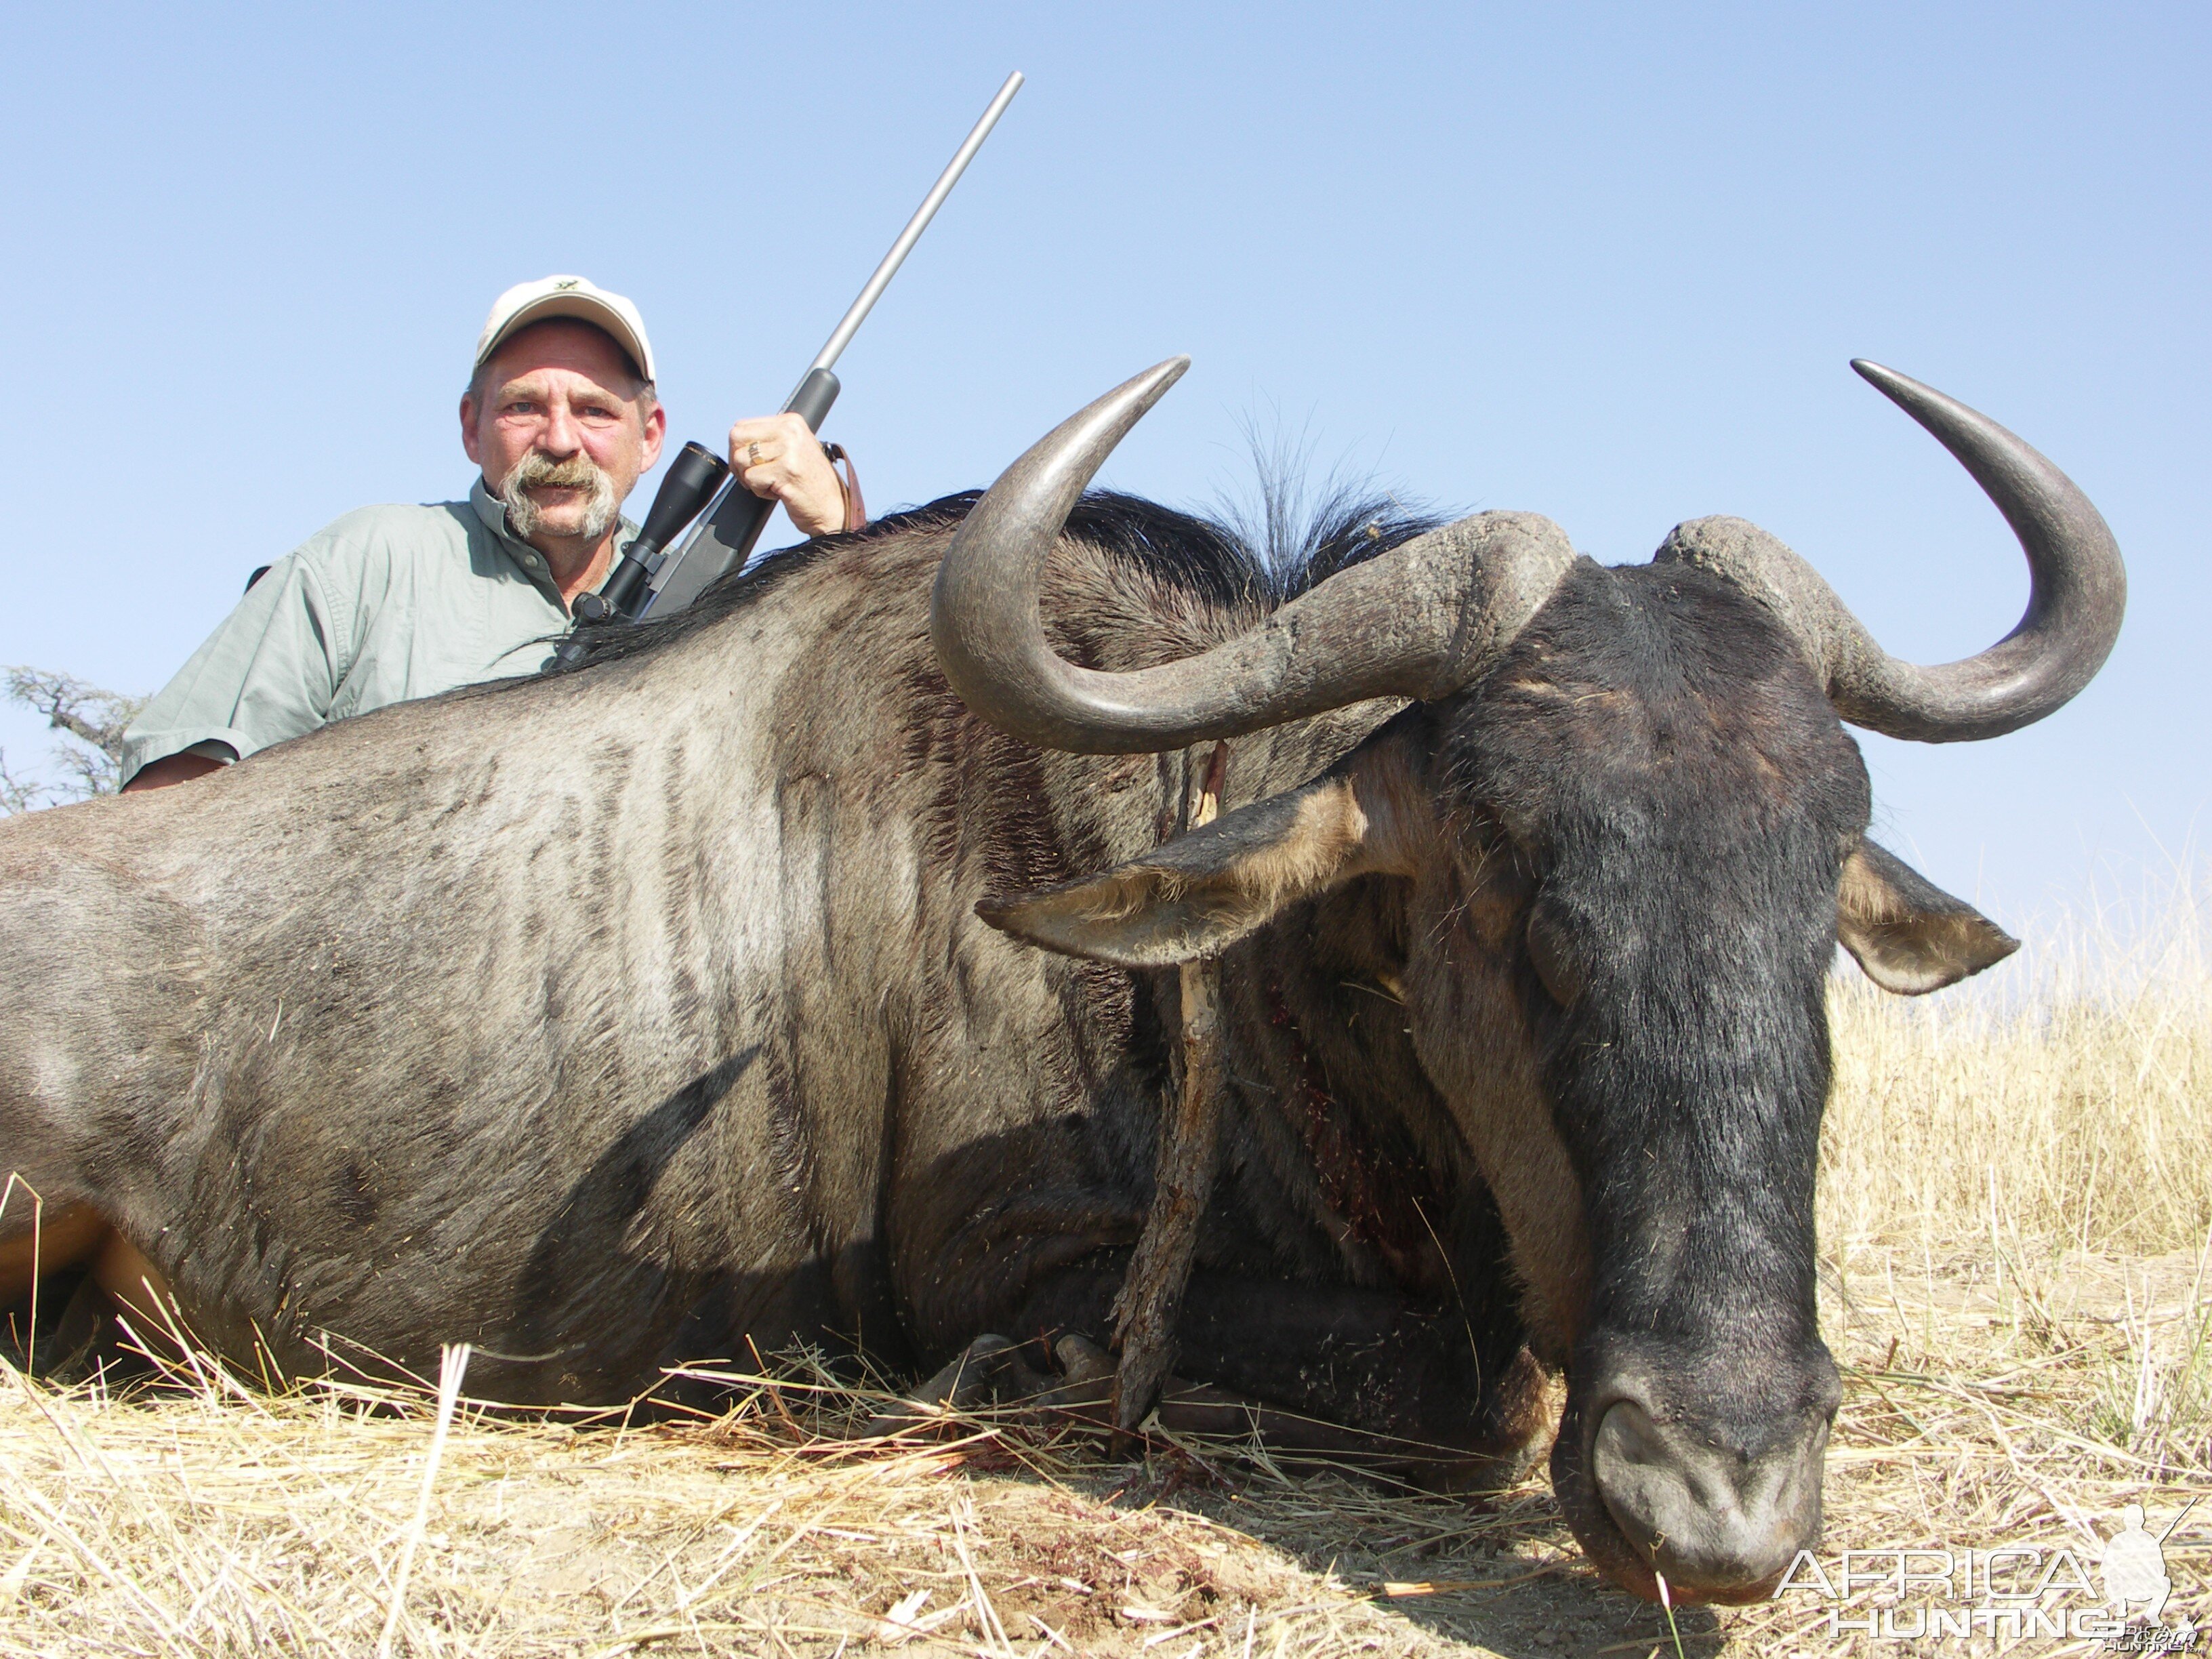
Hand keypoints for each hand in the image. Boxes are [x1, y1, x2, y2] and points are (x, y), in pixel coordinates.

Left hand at [728, 413, 846, 536]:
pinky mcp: (786, 470)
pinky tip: (778, 492)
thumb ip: (771, 439)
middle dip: (738, 462)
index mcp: (791, 422)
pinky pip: (751, 479)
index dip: (738, 448)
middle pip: (736, 438)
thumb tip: (736, 438)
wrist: (832, 508)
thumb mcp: (793, 449)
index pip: (742, 426)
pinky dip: (760, 491)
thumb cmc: (810, 483)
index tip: (750, 464)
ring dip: (751, 478)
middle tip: (753, 476)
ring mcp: (789, 450)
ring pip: (741, 459)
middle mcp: (790, 431)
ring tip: (772, 483)